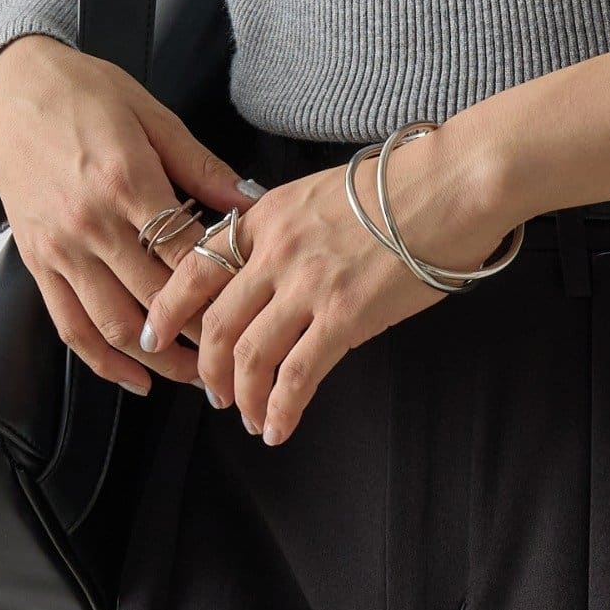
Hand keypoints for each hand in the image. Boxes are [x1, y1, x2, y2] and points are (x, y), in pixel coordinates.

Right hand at [0, 35, 250, 396]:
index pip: (185, 254)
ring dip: (158, 359)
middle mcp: (90, 224)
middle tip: (238, 351)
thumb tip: (250, 200)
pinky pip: (70, 325)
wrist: (15, 89)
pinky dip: (102, 360)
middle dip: (200, 333)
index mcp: (127, 182)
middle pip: (155, 298)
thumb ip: (203, 167)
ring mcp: (60, 249)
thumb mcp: (155, 117)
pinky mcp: (37, 262)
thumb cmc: (86, 94)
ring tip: (197, 375)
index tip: (252, 301)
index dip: (222, 284)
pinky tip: (134, 376)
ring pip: (114, 324)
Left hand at [137, 126, 517, 444]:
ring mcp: (308, 285)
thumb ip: (290, 229)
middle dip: (205, 367)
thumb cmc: (405, 183)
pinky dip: (281, 407)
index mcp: (267, 215)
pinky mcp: (345, 316)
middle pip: (214, 320)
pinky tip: (279, 427)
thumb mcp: (324, 191)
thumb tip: (275, 270)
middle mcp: (276, 251)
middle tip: (212, 393)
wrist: (454, 182)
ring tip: (250, 416)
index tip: (155, 334)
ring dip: (242, 395)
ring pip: (247, 354)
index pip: (195, 265)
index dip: (167, 308)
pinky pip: (297, 374)